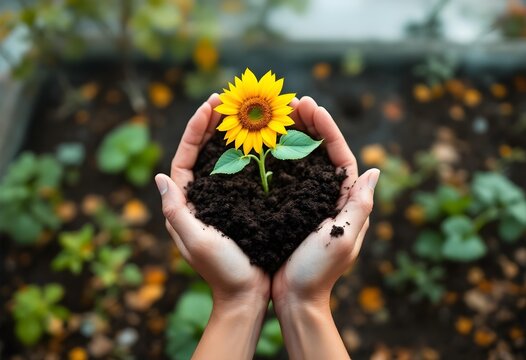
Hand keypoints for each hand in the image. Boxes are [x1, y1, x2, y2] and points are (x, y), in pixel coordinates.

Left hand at [155, 94, 269, 359]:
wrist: (246, 295)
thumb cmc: (222, 271)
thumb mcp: (196, 241)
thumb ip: (176, 211)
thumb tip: (160, 176)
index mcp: (185, 203)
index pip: (184, 156)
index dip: (194, 128)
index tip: (209, 105)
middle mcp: (200, 198)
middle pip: (201, 152)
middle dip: (211, 124)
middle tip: (226, 100)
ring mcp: (220, 200)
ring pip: (220, 159)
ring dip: (228, 134)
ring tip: (241, 113)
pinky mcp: (239, 205)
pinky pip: (239, 172)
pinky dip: (246, 154)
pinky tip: (260, 141)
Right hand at [271, 96, 378, 359]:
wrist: (296, 296)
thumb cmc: (319, 270)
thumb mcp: (343, 237)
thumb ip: (360, 205)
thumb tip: (375, 171)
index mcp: (345, 199)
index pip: (339, 154)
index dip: (325, 127)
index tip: (309, 106)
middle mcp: (328, 195)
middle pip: (320, 151)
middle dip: (308, 124)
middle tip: (291, 102)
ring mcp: (308, 201)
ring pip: (302, 160)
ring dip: (292, 135)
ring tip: (277, 115)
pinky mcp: (288, 208)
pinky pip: (284, 176)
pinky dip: (277, 157)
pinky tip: (263, 144)